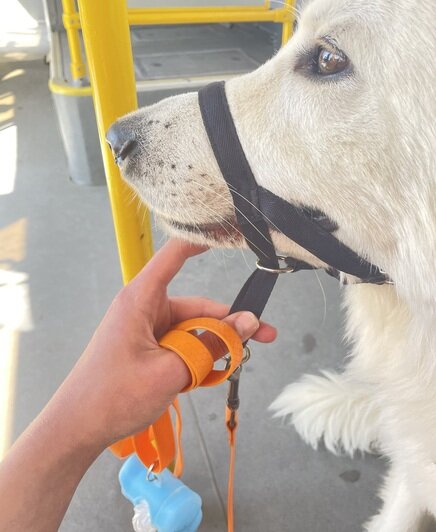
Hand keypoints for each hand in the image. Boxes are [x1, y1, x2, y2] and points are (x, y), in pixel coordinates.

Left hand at [52, 240, 275, 452]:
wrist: (78, 428)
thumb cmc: (115, 395)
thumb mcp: (171, 371)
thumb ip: (212, 345)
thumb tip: (249, 322)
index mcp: (141, 299)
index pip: (174, 256)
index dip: (202, 241)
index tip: (232, 234)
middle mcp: (145, 308)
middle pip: (197, 307)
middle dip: (229, 324)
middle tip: (264, 336)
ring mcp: (147, 329)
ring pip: (193, 329)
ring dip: (215, 345)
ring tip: (239, 362)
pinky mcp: (148, 347)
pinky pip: (182, 344)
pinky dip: (199, 356)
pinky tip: (214, 373)